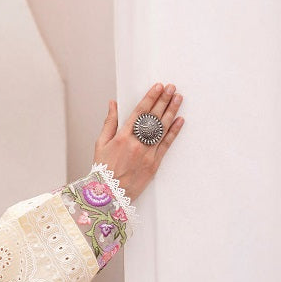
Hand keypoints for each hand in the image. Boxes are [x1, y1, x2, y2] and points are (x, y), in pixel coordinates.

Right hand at [94, 83, 184, 200]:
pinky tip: (180, 120)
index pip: (139, 112)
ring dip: (171, 111)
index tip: (158, 87)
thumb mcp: (100, 144)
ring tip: (178, 98)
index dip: (150, 98)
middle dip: (163, 100)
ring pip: (162, 128)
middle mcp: (136, 143)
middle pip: (153, 117)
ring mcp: (147, 154)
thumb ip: (109, 123)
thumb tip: (113, 104)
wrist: (109, 194)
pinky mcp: (154, 164)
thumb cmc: (103, 170)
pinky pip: (166, 144)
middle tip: (171, 87)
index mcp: (122, 137)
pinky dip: (174, 131)